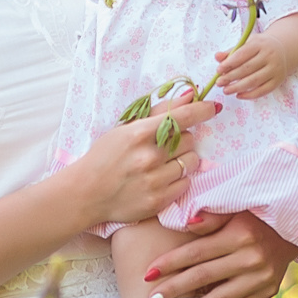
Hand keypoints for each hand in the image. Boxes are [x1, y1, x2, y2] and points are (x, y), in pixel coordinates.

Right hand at [64, 92, 219, 228]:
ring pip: (192, 162)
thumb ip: (158, 112)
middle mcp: (149, 157)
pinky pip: (186, 184)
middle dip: (183, 140)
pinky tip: (161, 179)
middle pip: (190, 140)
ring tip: (164, 163)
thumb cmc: (104, 157)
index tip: (212, 108)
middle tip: (166, 145)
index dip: (201, 110)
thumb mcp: (124, 129)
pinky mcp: (159, 201)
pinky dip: (178, 180)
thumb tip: (190, 96)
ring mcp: (155, 181)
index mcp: (138, 134)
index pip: (181, 117)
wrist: (85, 193)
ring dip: (183, 160)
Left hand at [142, 210, 297, 297]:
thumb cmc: (254, 215)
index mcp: (239, 234)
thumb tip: (186, 223)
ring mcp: (261, 278)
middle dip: (175, 291)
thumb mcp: (234, 207)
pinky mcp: (268, 291)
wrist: (294, 228)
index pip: (197, 252)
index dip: (170, 263)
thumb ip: (210, 217)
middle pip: (204, 277)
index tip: (147, 274)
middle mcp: (251, 258)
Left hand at [212, 34, 290, 98]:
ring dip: (238, 87)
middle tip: (219, 82)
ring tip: (226, 90)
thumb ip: (231, 51)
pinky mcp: (278, 81)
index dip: (229, 63)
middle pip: (247, 69)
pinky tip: (239, 95)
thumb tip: (217, 57)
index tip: (218, 70)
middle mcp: (269, 56)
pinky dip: (249, 95)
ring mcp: (275, 69)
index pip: (242, 54)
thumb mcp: (247, 44)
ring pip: (254, 81)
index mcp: (259, 44)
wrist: (283, 50)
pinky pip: (262, 91)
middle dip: (231, 77)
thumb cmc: (260, 47)